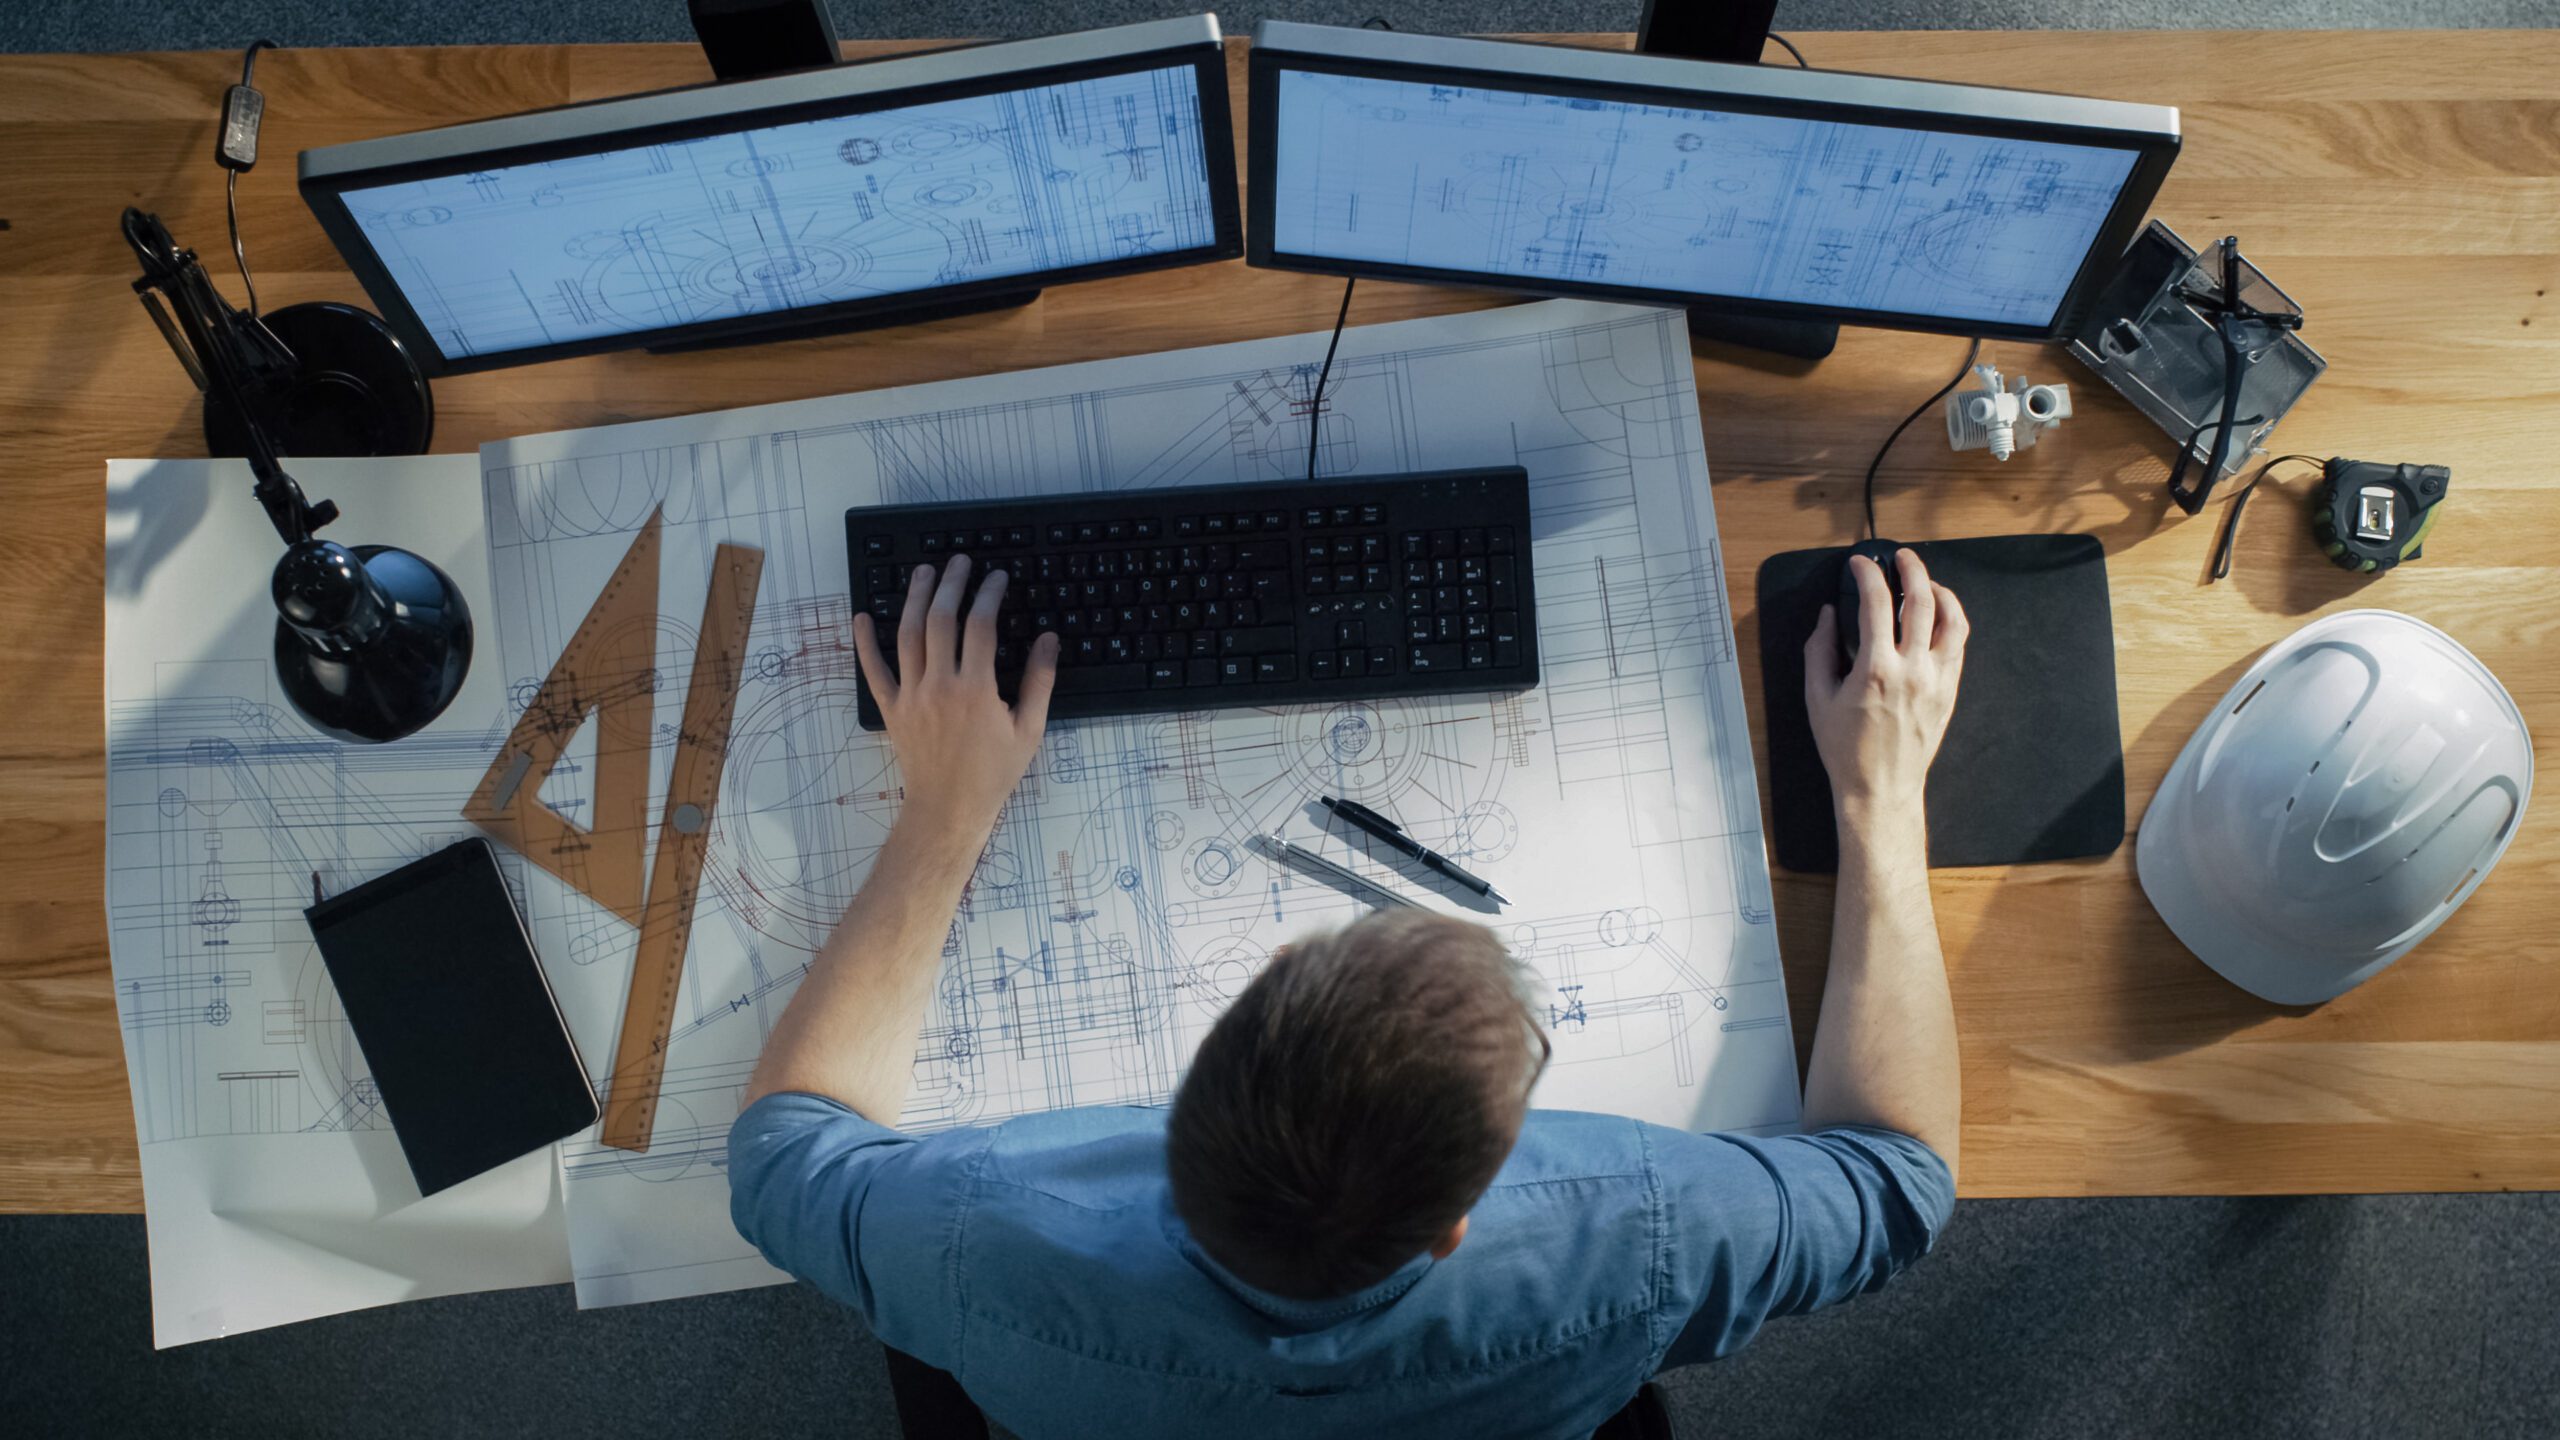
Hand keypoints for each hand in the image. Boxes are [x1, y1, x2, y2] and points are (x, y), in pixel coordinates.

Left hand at [852, 555, 1059, 841]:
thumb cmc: (993, 774)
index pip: (981, 625)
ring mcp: (911, 696)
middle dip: (951, 584)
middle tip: (960, 561)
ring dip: (915, 599)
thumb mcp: (1029, 730)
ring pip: (908, 635)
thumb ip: (1039, 681)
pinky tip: (862, 617)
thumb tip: (1049, 640)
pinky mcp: (892, 708)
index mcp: (976, 689)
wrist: (949, 809)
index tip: (996, 578)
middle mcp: (940, 686)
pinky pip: (873, 670)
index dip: (989, 594)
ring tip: (924, 572)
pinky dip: (864, 643)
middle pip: (941, 620)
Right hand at [1803, 548, 1966, 818]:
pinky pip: (1959, 645)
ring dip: (1940, 591)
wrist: (1880, 787)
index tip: (1859, 564)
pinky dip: (1951, 621)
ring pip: (1953, 619)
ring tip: (1926, 582)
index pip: (1876, 602)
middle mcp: (1912, 670)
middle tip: (1900, 557)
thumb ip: (1819, 650)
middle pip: (1922, 600)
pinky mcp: (1950, 691)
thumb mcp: (1818, 697)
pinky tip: (1938, 616)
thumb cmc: (1845, 747)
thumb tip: (1829, 615)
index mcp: (1875, 669)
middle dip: (1911, 569)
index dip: (1867, 573)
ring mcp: (1937, 680)